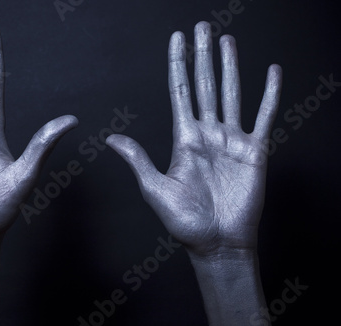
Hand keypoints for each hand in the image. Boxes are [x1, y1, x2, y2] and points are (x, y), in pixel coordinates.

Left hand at [106, 22, 281, 256]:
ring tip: (228, 40)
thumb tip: (111, 139)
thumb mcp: (156, 188)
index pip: (180, 91)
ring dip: (230, 67)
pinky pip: (264, 116)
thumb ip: (138, 159)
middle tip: (203, 26)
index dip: (179, 64)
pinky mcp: (255, 151)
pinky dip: (269, 94)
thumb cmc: (185, 221)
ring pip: (231, 93)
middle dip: (203, 55)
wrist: (216, 243)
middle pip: (204, 85)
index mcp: (184, 138)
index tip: (178, 40)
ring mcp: (232, 140)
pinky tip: (271, 73)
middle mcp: (208, 133)